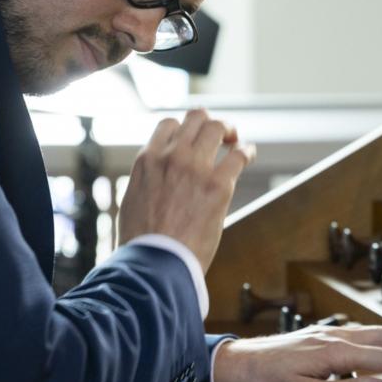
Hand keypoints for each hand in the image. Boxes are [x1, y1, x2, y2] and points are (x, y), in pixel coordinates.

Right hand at [117, 109, 254, 271]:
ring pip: (216, 128)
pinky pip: (238, 155)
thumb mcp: (132, 201)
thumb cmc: (142, 243)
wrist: (154, 264)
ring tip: (235, 141)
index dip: (185, 129)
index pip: (169, 125)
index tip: (195, 140)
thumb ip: (147, 182)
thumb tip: (155, 183)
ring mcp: (195, 168)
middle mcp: (171, 156)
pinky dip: (246, 151)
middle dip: (210, 123)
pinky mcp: (218, 185)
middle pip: (196, 118)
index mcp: (147, 160)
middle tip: (221, 136)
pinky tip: (248, 155)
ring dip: (229, 131)